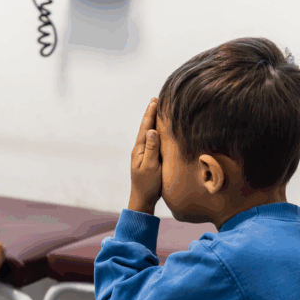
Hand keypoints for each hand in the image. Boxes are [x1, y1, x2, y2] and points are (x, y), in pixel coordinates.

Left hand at [129, 98, 161, 214]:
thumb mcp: (150, 167)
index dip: (150, 114)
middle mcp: (140, 149)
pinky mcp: (148, 159)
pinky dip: (156, 132)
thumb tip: (151, 130)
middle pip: (146, 127)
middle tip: (156, 99)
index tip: (155, 100)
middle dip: (151, 114)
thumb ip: (151, 149)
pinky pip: (152, 141)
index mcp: (139, 149)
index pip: (145, 127)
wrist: (142, 200)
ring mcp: (143, 154)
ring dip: (153, 121)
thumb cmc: (147, 185)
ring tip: (158, 110)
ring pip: (149, 133)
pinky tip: (160, 131)